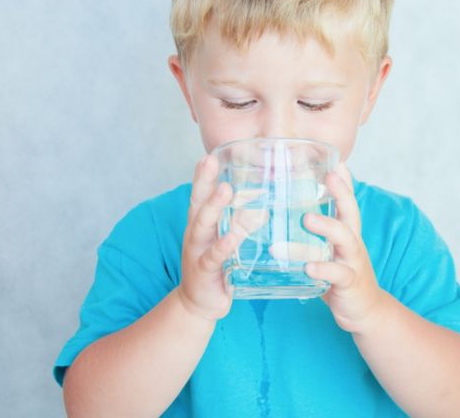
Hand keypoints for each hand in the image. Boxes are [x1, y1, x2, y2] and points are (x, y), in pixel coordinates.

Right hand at [177, 154, 237, 321]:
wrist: (199, 303)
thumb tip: (264, 206)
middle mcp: (195, 234)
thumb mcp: (224, 241)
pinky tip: (232, 237)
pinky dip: (223, 246)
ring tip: (225, 190)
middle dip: (205, 181)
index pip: (200, 195)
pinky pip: (214, 257)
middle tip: (212, 160)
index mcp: (201, 224)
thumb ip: (239, 223)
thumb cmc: (216, 266)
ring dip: (213, 206)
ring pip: (202, 225)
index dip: (203, 175)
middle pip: (197, 203)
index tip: (209, 155)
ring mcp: (197, 252)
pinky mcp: (204, 271)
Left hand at [302, 163, 385, 334]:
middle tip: (328, 176)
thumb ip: (318, 234)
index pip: (348, 202)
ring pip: (345, 239)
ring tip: (307, 219)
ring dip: (327, 227)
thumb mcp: (332, 251)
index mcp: (347, 233)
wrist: (366, 312)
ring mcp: (353, 262)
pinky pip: (337, 274)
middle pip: (351, 212)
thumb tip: (296, 213)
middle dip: (342, 193)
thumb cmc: (341, 276)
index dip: (344, 182)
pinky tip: (307, 267)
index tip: (337, 161)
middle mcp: (352, 243)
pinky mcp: (349, 283)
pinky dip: (322, 269)